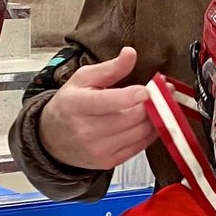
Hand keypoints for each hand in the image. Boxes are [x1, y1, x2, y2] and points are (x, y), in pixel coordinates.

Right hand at [37, 47, 155, 170]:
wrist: (52, 139)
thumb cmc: (70, 104)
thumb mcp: (82, 79)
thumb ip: (109, 67)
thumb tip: (130, 53)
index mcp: (76, 105)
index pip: (107, 102)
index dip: (131, 96)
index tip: (148, 88)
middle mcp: (86, 130)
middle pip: (131, 118)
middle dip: (152, 103)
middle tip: (162, 91)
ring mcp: (98, 149)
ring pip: (139, 133)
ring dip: (155, 117)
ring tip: (160, 103)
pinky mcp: (108, 162)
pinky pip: (140, 146)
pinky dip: (150, 132)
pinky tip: (151, 120)